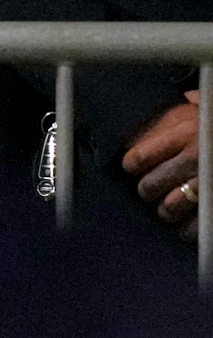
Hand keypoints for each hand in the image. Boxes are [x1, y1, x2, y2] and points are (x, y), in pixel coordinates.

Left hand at [125, 92, 205, 230]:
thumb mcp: (207, 113)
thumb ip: (190, 111)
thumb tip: (177, 106)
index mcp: (187, 134)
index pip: (140, 156)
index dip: (132, 166)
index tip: (133, 168)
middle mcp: (196, 160)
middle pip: (150, 185)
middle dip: (148, 190)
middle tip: (149, 190)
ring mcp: (208, 185)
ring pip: (169, 208)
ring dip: (166, 211)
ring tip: (167, 209)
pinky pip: (196, 227)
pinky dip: (188, 231)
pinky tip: (186, 227)